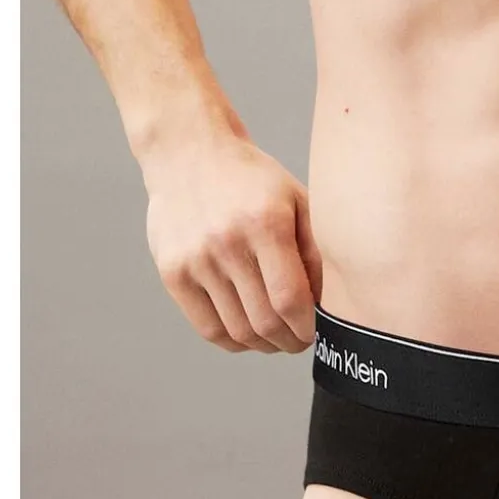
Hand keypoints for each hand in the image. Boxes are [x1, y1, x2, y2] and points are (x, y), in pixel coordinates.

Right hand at [143, 135, 323, 352]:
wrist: (190, 153)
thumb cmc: (251, 179)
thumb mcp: (296, 199)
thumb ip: (315, 249)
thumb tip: (326, 303)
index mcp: (265, 223)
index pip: (290, 298)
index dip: (307, 327)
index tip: (318, 332)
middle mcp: (227, 243)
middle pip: (264, 321)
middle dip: (290, 341)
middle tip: (300, 340)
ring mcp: (195, 260)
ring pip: (237, 330)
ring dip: (264, 345)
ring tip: (277, 339)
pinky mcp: (172, 272)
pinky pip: (206, 327)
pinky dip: (233, 341)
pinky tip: (248, 335)